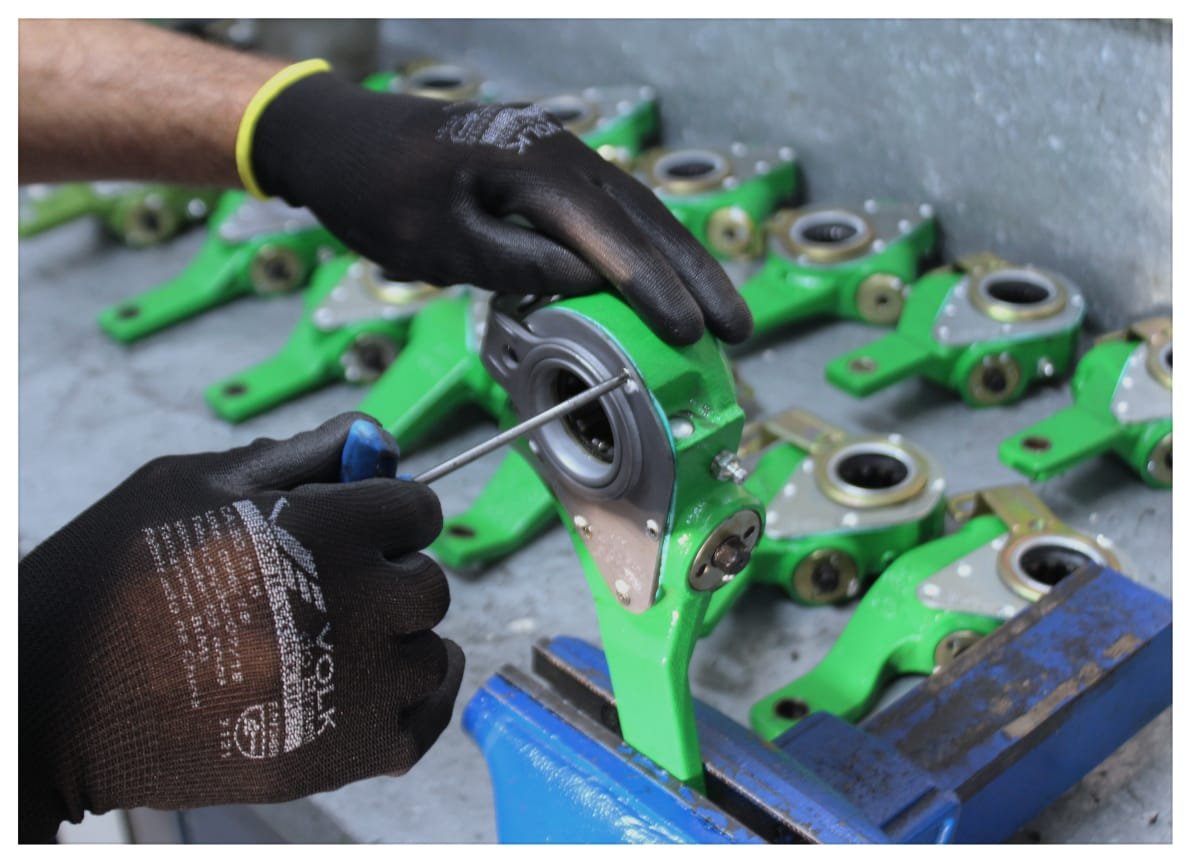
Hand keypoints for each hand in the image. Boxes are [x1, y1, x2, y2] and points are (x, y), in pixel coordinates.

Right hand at [19, 413, 461, 841]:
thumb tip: (378, 443)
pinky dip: (415, 700)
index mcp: (322, 530)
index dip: (391, 509)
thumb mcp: (195, 481)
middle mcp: (353, 607)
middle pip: (428, 582)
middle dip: (392, 573)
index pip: (417, 508)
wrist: (51, 695)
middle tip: (337, 583)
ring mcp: (351, 689)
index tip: (368, 521)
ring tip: (333, 641)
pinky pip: (422, 722)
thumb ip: (299, 454)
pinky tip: (384, 682)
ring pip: (427, 653)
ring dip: (394, 641)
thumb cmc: (112, 580)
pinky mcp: (338, 756)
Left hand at [250, 72, 752, 346]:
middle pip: (643, 216)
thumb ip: (513, 260)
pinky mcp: (548, 168)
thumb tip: (587, 282)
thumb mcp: (435, 240)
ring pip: (637, 210)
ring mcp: (556, 154)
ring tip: (720, 307)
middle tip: (736, 326)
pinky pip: (613, 208)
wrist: (339, 138)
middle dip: (694, 275)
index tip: (688, 331)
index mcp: (529, 165)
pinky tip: (666, 273)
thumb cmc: (376, 189)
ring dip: (682, 260)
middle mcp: (556, 151)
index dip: (652, 286)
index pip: (608, 234)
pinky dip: (646, 245)